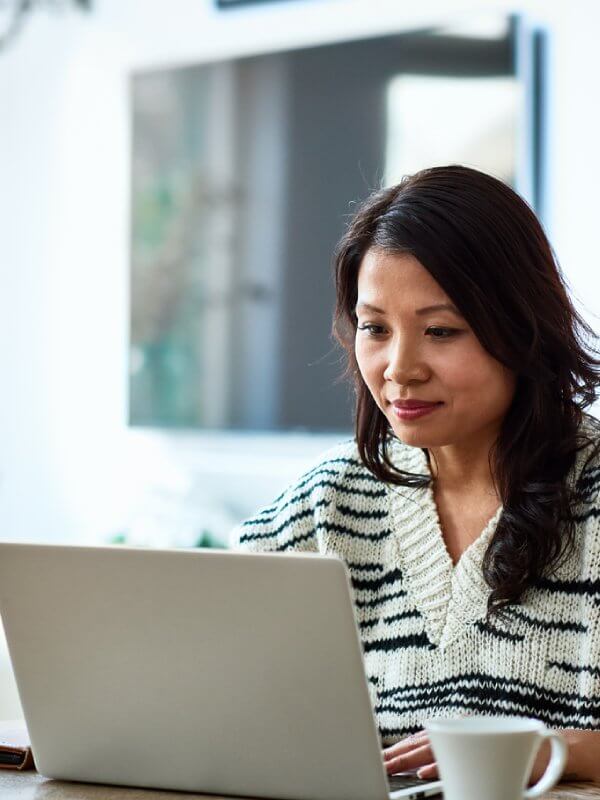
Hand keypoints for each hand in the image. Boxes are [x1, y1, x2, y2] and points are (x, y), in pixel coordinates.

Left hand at [383, 729, 552, 784]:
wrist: (547, 750)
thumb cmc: (510, 756)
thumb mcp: (476, 754)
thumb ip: (450, 757)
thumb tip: (420, 770)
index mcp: (457, 727)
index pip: (421, 738)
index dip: (400, 748)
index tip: (382, 757)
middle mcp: (462, 727)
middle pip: (422, 742)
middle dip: (397, 754)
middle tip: (378, 763)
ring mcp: (473, 737)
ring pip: (434, 750)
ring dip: (409, 761)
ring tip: (391, 767)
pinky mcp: (486, 751)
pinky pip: (458, 761)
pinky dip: (438, 768)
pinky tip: (423, 774)